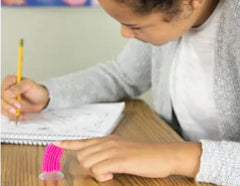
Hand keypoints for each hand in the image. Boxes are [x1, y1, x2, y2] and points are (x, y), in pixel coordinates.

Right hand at [1, 75, 49, 119]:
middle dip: (8, 107)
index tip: (17, 105)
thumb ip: (18, 87)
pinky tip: (21, 116)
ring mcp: (6, 98)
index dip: (9, 99)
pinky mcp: (8, 106)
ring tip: (21, 115)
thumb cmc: (36, 90)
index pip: (3, 91)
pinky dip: (12, 116)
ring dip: (9, 113)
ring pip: (1, 107)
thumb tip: (6, 93)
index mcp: (9, 81)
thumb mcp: (29, 85)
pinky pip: (5, 112)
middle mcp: (5, 89)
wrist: (41, 99)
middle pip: (0, 100)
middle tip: (17, 111)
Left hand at [54, 135, 201, 181]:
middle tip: (104, 170)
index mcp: (108, 140)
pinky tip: (113, 174)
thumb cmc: (143, 156)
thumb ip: (108, 153)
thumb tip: (95, 163)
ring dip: (96, 171)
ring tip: (111, 171)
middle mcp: (108, 142)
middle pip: (82, 156)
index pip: (83, 141)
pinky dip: (103, 175)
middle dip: (88, 166)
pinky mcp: (119, 159)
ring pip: (88, 162)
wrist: (162, 155)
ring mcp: (113, 150)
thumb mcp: (122, 151)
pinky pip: (99, 169)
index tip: (55, 143)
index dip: (68, 143)